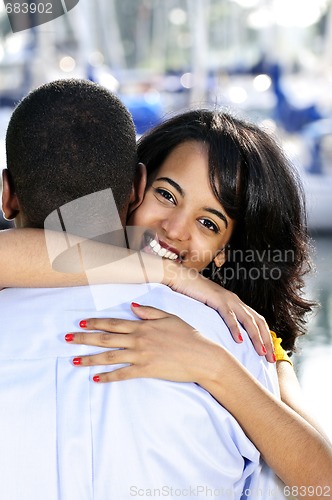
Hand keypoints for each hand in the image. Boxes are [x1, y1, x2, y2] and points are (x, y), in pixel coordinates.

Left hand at [66, 303, 225, 383]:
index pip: (114, 323)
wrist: (202, 356)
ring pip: (110, 357)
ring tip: (74, 360)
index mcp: (143, 326)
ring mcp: (141, 356)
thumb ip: (149, 312)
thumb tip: (131, 306)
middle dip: (84, 338)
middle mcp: (138, 340)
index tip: (81, 322)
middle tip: (67, 338)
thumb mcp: (170, 317)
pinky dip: (108, 377)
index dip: (96, 322)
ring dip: (90, 358)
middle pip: (105, 338)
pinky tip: (96, 379)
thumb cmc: (188, 335)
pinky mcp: (146, 370)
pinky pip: (122, 374)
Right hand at [163, 262, 274, 362]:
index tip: (269, 355)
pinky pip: (229, 316)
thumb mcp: (211, 309)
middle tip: (271, 359)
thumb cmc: (193, 295)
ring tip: (261, 352)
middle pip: (259, 322)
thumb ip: (220, 319)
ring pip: (248, 320)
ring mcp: (228, 299)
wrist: (181, 278)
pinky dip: (236, 328)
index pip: (258, 322)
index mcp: (236, 304)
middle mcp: (236, 301)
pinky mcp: (217, 299)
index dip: (265, 338)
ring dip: (256, 337)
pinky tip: (239, 341)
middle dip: (267, 341)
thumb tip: (224, 336)